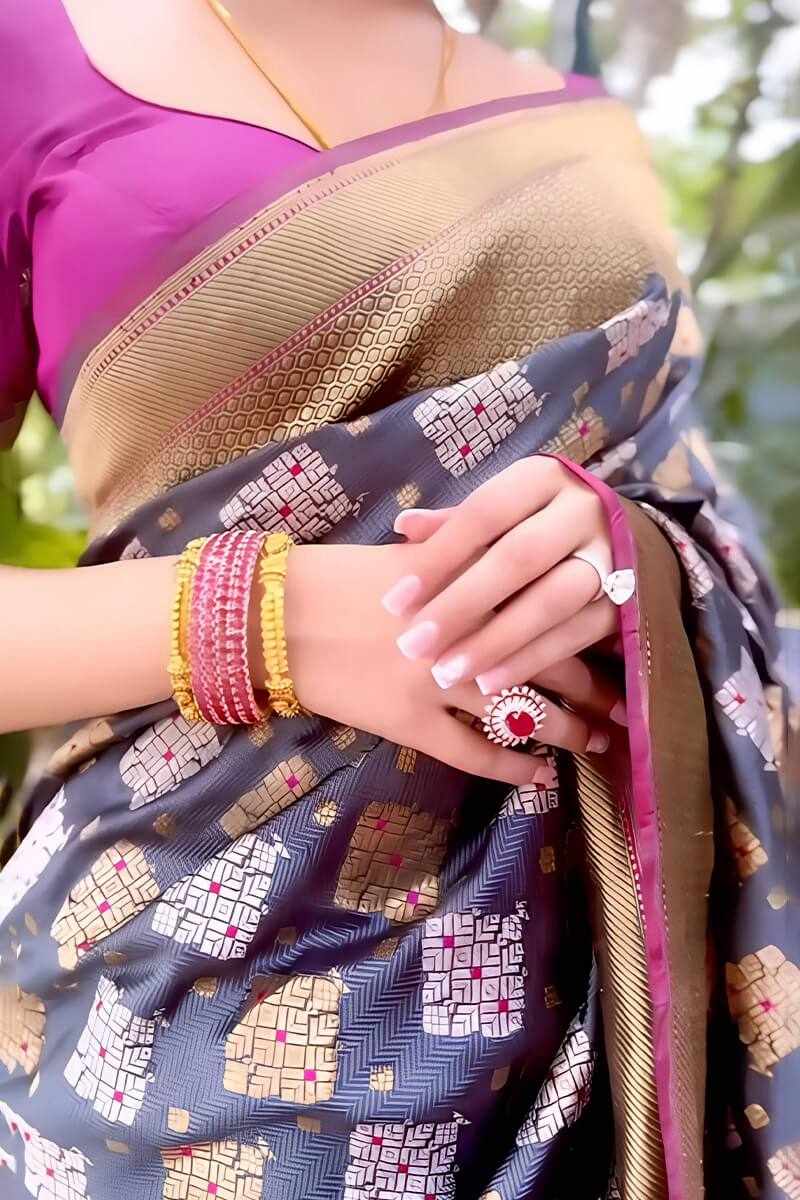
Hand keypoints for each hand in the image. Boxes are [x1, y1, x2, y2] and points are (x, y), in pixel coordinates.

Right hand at [280, 542, 616, 789]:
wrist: (275, 618)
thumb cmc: (340, 579)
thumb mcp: (412, 554)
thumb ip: (469, 561)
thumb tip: (522, 567)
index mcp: (468, 579)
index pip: (550, 605)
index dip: (592, 630)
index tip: (623, 643)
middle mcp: (462, 629)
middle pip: (550, 659)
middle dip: (594, 688)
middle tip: (627, 705)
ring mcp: (436, 680)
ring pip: (522, 710)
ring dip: (566, 730)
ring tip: (595, 742)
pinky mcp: (409, 721)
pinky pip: (473, 752)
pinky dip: (511, 767)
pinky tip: (539, 775)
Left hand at [380, 456, 624, 723]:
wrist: (627, 539)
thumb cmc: (539, 524)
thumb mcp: (502, 512)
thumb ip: (456, 524)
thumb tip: (404, 526)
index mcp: (543, 479)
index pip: (484, 514)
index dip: (438, 557)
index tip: (394, 602)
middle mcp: (582, 511)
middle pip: (518, 558)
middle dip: (462, 605)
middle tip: (412, 645)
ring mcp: (612, 557)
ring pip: (551, 602)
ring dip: (495, 641)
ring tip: (446, 672)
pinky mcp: (627, 602)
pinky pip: (574, 635)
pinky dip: (529, 661)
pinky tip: (490, 683)